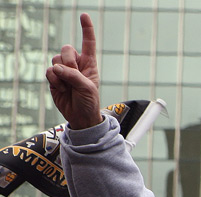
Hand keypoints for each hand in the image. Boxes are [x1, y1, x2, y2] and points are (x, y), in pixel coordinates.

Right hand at [45, 13, 102, 129]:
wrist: (80, 116)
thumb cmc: (89, 101)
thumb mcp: (88, 88)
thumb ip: (74, 76)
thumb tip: (55, 68)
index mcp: (89, 63)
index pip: (88, 43)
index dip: (86, 29)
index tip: (84, 15)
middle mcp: (76, 64)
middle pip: (66, 49)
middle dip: (69, 62)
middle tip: (74, 76)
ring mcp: (64, 70)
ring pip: (56, 60)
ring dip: (62, 73)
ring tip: (69, 86)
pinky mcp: (53, 78)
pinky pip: (49, 71)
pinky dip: (54, 80)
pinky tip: (62, 89)